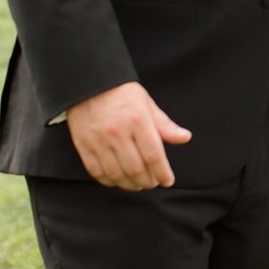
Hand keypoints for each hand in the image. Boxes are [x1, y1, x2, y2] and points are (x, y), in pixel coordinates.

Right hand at [65, 81, 191, 190]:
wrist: (90, 83)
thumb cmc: (123, 93)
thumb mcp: (148, 104)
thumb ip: (165, 125)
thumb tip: (185, 138)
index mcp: (138, 121)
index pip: (154, 155)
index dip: (162, 172)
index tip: (168, 181)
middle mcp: (118, 133)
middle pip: (136, 168)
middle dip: (148, 181)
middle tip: (153, 183)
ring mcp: (99, 140)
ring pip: (116, 174)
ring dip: (130, 184)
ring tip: (137, 184)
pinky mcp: (83, 145)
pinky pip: (96, 171)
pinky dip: (109, 181)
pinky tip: (118, 180)